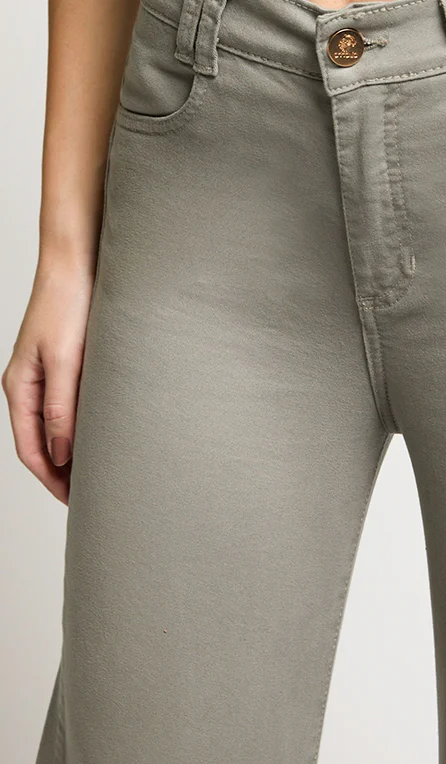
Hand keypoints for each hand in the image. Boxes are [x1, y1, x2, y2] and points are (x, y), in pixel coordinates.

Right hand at [2, 257, 94, 504]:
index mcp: (20, 387)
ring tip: (102, 471)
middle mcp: (30, 384)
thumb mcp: (67, 359)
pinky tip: (106, 432)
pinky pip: (71, 404)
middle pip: (42, 442)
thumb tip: (61, 453)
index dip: (53, 480)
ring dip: (75, 449)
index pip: (31, 449)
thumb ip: (62, 407)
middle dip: (64, 472)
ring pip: (57, 424)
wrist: (80, 261)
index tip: (77, 502)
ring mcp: (48, 372)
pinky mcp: (69, 361)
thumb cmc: (69, 303)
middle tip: (94, 497)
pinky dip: (83, 425)